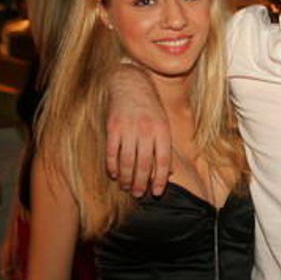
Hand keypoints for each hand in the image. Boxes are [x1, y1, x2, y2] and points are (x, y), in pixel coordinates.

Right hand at [105, 65, 171, 196]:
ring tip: (126, 187)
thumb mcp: (164, 125)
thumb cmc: (151, 110)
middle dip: (141, 183)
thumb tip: (169, 174)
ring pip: (126, 162)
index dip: (159, 179)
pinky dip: (112, 166)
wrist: (131, 85)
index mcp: (162, 131)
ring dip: (126, 178)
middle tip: (139, 194)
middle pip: (143, 164)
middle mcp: (146, 131)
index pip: (163, 161)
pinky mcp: (113, 128)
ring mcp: (129, 129)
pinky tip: (114, 175)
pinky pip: (111, 153)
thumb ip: (166, 148)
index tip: (156, 193)